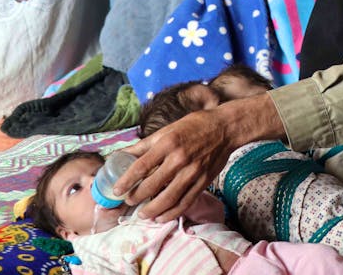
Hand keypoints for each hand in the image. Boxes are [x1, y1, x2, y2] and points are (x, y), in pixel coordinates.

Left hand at [114, 93, 283, 221]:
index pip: (141, 166)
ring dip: (152, 209)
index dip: (126, 180)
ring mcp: (193, 172)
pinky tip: (162, 217)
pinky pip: (185, 202)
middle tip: (128, 201)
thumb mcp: (167, 130)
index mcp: (168, 143)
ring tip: (142, 214)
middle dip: (136, 197)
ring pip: (168, 198)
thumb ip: (145, 145)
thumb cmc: (194, 126)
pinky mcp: (203, 181)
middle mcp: (179, 159)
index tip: (117, 190)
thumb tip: (123, 154)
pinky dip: (172, 212)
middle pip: (152, 185)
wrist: (225, 129)